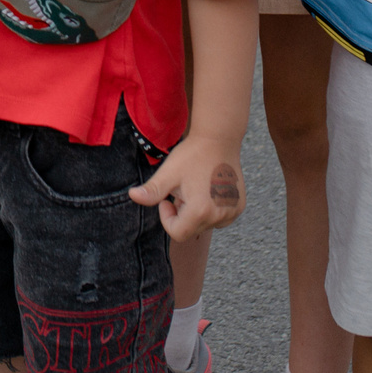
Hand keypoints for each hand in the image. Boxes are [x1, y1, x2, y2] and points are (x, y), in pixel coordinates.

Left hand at [131, 131, 246, 240]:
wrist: (219, 139)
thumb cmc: (192, 155)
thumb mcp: (168, 173)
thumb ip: (151, 190)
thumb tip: (132, 196)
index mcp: (200, 211)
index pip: (178, 233)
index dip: (167, 218)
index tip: (167, 198)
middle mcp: (220, 216)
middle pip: (192, 229)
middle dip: (182, 213)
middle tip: (182, 190)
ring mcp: (232, 212)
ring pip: (205, 224)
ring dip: (196, 211)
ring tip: (196, 188)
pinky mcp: (239, 206)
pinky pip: (219, 218)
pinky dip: (210, 209)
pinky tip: (208, 189)